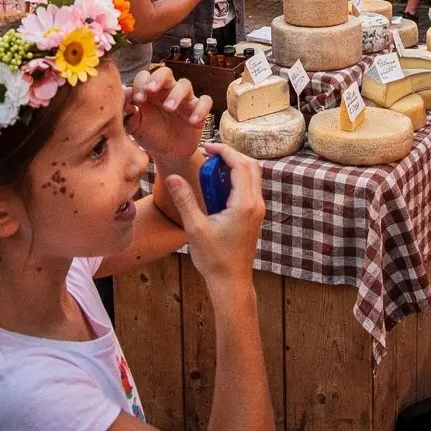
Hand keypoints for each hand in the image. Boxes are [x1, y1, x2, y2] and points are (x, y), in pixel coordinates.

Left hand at [126, 67, 211, 160]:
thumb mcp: (135, 126)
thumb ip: (127, 113)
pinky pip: (205, 102)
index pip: (145, 77)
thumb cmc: (150, 135)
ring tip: (169, 107)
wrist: (168, 154)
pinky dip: (201, 108)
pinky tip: (192, 120)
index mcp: (149, 92)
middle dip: (158, 78)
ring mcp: (184, 99)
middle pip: (165, 73)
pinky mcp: (198, 110)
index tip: (137, 99)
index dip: (140, 84)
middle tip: (150, 90)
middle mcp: (167, 91)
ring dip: (177, 94)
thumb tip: (121, 98)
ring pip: (184, 84)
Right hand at [165, 143, 264, 296]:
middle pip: (251, 165)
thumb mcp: (195, 228)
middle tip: (209, 155)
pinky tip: (217, 188)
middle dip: (231, 155)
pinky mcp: (255, 216)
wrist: (231, 282)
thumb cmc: (214, 259)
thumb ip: (185, 200)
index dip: (224, 151)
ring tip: (211, 170)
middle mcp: (256, 203)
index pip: (240, 164)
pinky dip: (236, 180)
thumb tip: (173, 177)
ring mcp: (258, 210)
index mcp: (244, 204)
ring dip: (235, 167)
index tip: (207, 147)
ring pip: (253, 176)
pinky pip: (250, 188)